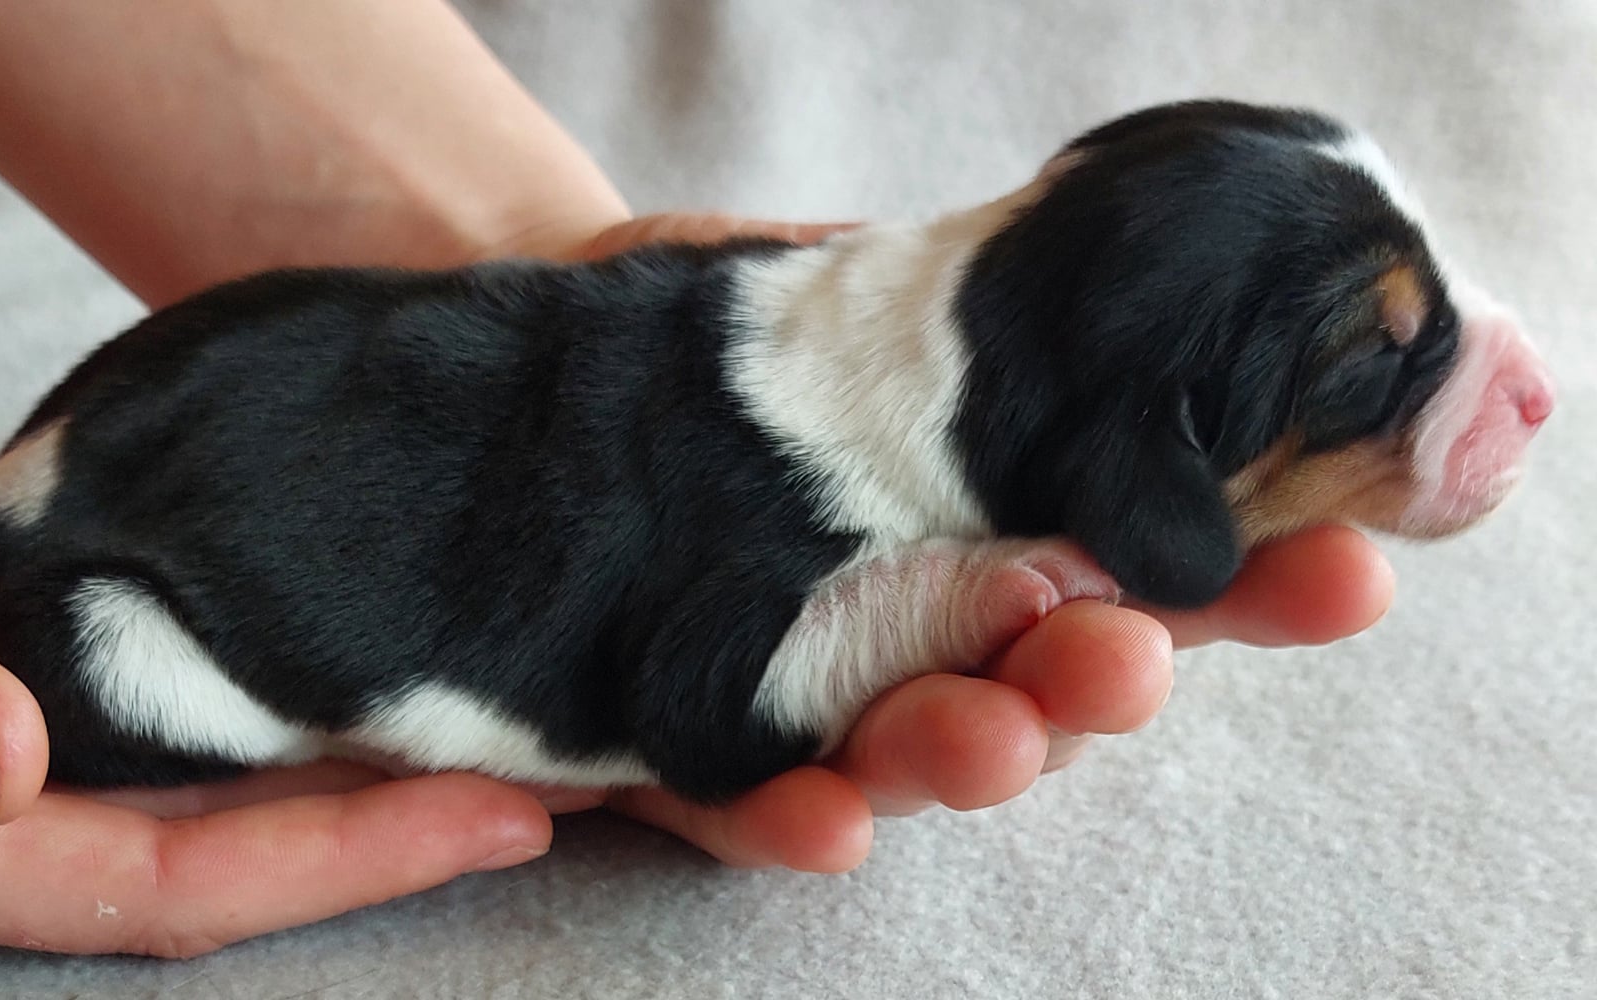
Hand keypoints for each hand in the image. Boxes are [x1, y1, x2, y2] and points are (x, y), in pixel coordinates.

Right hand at [0, 609, 577, 956]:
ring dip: (341, 782)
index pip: (180, 885)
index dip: (350, 858)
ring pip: (202, 809)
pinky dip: (254, 732)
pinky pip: (154, 751)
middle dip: (393, 831)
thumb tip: (14, 761)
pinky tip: (331, 691)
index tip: (506, 813)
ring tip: (488, 736)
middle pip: (231, 860)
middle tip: (562, 778)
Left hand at [536, 214, 1396, 873]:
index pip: (1143, 565)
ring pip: (922, 747)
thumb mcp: (818, 288)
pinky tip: (829, 818)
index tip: (1344, 572)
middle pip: (1048, 678)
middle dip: (1100, 675)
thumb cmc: (711, 345)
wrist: (545, 397)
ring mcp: (823, 695)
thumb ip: (928, 291)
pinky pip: (755, 804)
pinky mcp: (701, 751)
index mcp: (996, 528)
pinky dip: (793, 816)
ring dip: (973, 749)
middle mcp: (931, 624)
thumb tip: (1060, 267)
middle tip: (1128, 655)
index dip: (1248, 582)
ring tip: (996, 731)